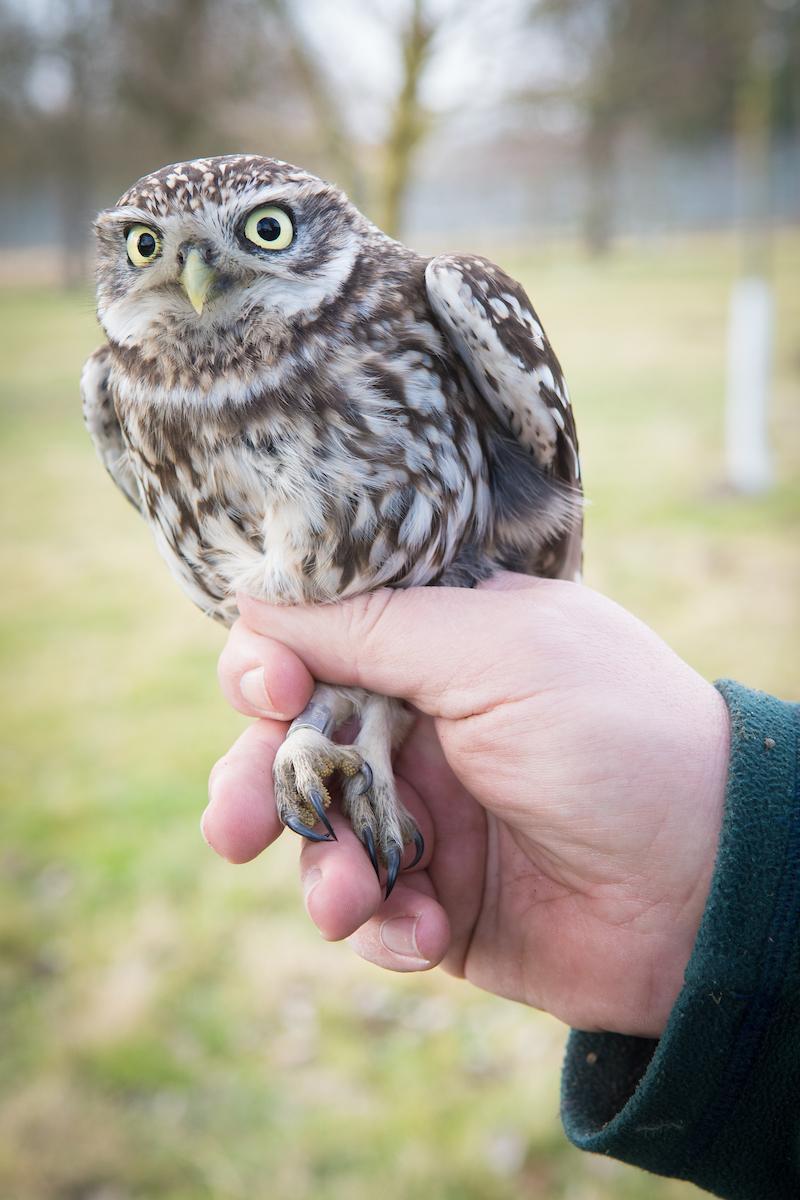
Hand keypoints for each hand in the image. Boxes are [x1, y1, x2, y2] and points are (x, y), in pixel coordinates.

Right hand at [206, 575, 728, 1036]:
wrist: (709, 887)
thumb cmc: (614, 739)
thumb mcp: (495, 654)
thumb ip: (372, 627)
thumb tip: (256, 600)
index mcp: (443, 645)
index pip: (322, 639)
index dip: (276, 665)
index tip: (272, 696)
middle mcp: (429, 725)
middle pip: (299, 745)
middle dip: (258, 785)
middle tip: (233, 829)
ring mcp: (434, 815)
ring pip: (322, 838)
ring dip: (321, 871)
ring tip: (349, 900)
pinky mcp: (442, 901)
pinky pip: (371, 914)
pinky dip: (383, 927)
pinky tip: (425, 932)